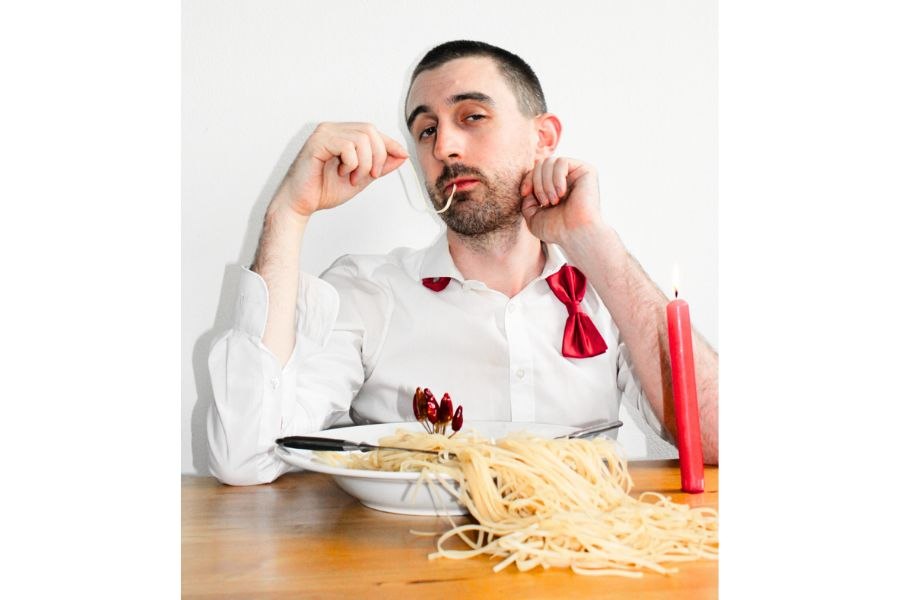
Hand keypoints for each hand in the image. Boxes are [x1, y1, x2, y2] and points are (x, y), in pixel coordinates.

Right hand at [271, 122, 408, 217]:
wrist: (300, 204)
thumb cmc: (324, 190)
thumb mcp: (361, 178)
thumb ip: (379, 166)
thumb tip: (402, 155)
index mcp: (342, 135)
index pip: (372, 131)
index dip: (390, 143)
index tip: (403, 156)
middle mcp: (333, 129)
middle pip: (370, 131)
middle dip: (378, 155)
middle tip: (371, 175)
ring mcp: (324, 133)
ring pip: (361, 138)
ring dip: (364, 163)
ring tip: (353, 178)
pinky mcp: (317, 142)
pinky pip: (346, 146)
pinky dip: (351, 163)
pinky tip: (342, 173)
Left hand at [519, 157, 602, 244]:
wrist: (575, 235)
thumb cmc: (556, 230)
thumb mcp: (533, 216)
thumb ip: (527, 202)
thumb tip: (528, 188)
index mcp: (555, 187)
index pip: (536, 171)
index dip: (527, 179)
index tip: (525, 194)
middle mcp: (566, 178)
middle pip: (541, 164)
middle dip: (536, 182)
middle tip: (544, 202)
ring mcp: (576, 173)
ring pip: (550, 162)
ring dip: (546, 183)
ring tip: (553, 201)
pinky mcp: (586, 170)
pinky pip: (562, 162)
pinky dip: (556, 178)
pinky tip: (561, 194)